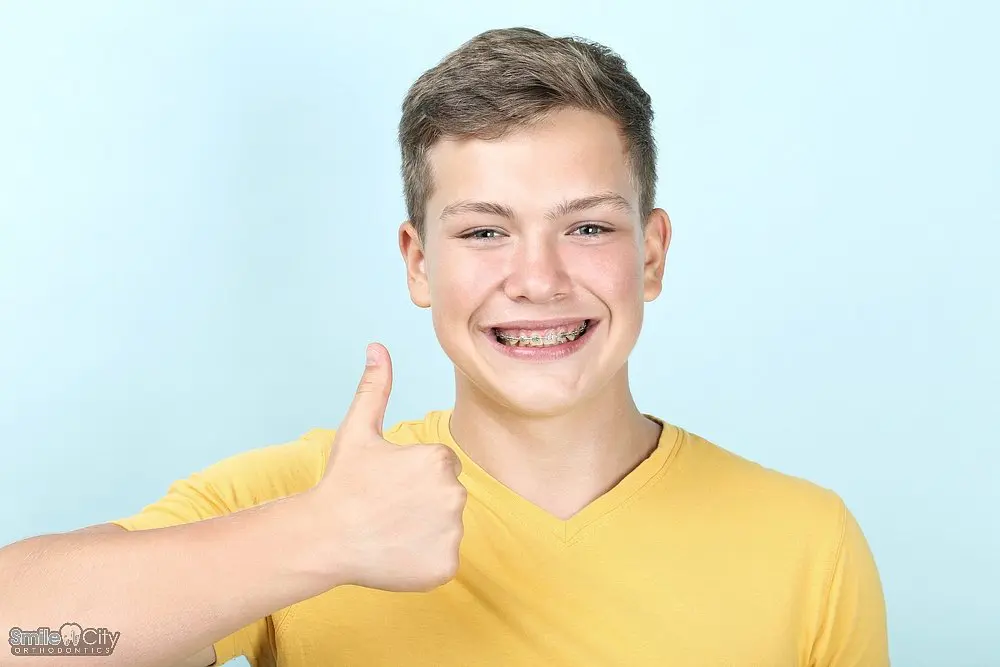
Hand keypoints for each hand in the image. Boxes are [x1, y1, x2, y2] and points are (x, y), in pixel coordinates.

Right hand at [308, 343, 466, 591]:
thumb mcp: (358, 430)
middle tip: (387, 508)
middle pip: (447, 496)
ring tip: (389, 530)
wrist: (323, 538)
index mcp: (439, 459)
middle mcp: (454, 494)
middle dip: (422, 502)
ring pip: (446, 527)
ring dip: (424, 530)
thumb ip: (375, 387)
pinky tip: (396, 552)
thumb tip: (377, 346)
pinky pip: (443, 559)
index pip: (441, 467)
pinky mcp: (447, 566)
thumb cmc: (342, 482)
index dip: (413, 476)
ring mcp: (451, 533)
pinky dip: (423, 559)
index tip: (387, 485)